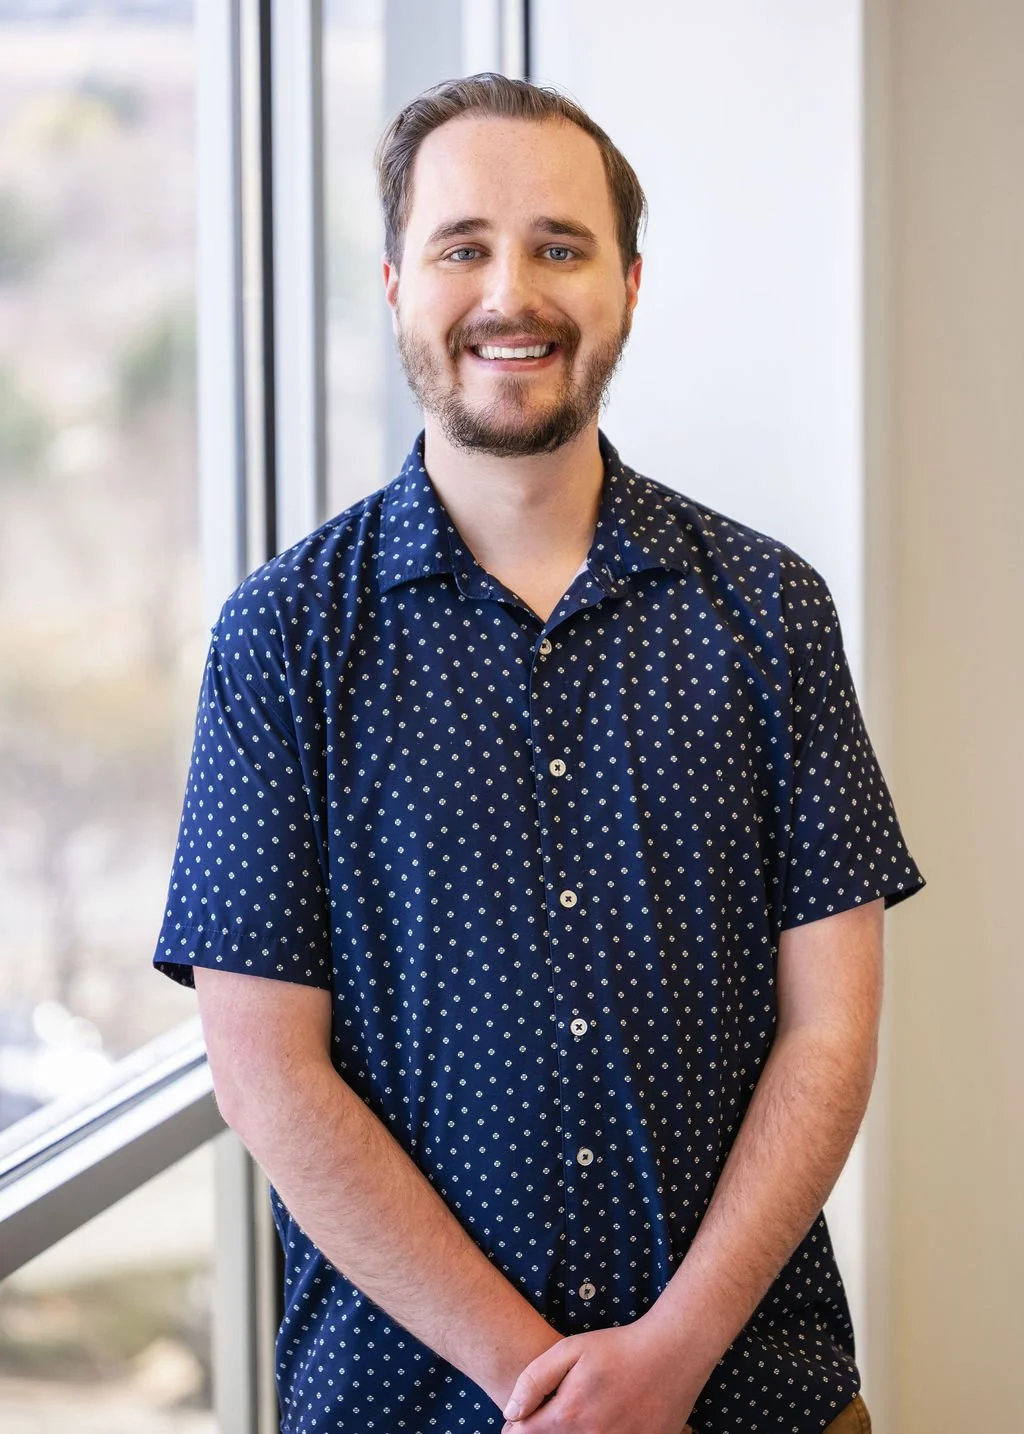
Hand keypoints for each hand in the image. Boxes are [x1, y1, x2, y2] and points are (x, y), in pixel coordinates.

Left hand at [500, 1314, 699, 1433]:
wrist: (672, 1354)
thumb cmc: (618, 1348)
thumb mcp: (571, 1349)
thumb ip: (534, 1380)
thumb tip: (510, 1412)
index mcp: (569, 1415)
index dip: (517, 1427)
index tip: (520, 1419)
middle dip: (543, 1431)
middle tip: (554, 1413)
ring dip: (572, 1433)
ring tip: (580, 1414)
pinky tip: (604, 1420)